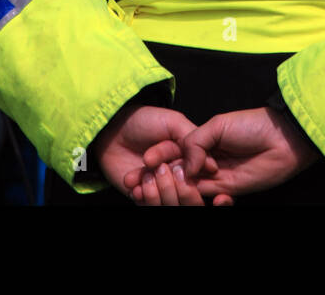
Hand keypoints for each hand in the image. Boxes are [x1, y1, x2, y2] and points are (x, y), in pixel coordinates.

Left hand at [93, 104, 210, 204]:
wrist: (113, 128)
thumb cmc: (144, 120)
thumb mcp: (173, 122)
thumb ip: (193, 141)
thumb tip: (212, 166)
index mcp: (189, 158)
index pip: (200, 176)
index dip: (192, 175)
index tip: (179, 166)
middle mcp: (177, 175)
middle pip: (185, 194)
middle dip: (172, 183)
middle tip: (158, 166)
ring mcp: (159, 186)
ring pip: (168, 202)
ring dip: (156, 190)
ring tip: (144, 173)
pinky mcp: (142, 194)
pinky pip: (148, 205)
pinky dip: (142, 196)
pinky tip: (133, 181)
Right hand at [139, 106, 320, 199]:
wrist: (282, 138)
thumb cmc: (251, 124)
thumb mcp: (217, 125)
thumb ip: (195, 143)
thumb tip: (183, 166)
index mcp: (201, 140)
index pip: (173, 151)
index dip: (158, 157)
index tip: (142, 161)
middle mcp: (205, 159)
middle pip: (177, 171)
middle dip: (159, 176)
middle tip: (140, 182)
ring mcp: (216, 175)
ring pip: (189, 185)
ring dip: (174, 189)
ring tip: (160, 190)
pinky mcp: (228, 189)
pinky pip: (208, 197)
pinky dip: (198, 197)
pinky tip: (193, 192)